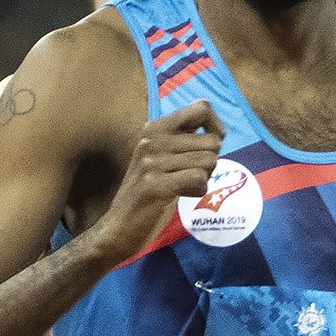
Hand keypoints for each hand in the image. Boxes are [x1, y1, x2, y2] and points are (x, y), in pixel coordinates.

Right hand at [86, 102, 222, 258]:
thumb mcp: (161, 158)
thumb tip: (217, 132)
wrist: (118, 227)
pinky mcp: (155, 185)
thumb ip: (182, 141)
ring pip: (208, 161)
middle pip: (212, 141)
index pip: (201, 108)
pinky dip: (198, 191)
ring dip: (204, 178)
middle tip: (191, 175)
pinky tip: (182, 196)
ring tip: (183, 186)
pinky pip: (199, 179)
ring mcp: (151, 163)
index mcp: (153, 129)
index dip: (216, 126)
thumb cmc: (146, 193)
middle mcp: (151, 141)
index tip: (211, 145)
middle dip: (210, 162)